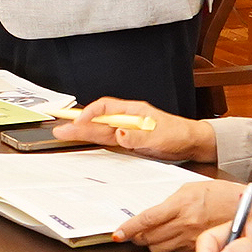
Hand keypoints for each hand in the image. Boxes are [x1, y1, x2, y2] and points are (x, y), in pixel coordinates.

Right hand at [52, 99, 215, 161]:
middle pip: (98, 120)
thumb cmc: (179, 134)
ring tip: (63, 133)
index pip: (105, 108)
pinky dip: (94, 139)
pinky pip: (107, 139)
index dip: (89, 114)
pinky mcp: (129, 141)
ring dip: (82, 132)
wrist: (191, 142)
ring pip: (99, 130)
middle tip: (59, 129)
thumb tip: (119, 134)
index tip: (79, 123)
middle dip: (78, 124)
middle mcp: (127, 118)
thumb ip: (138, 136)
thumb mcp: (159, 136)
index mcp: (133, 110)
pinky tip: (83, 140)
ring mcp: (127, 129)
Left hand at [113, 176, 243, 251]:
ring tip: (151, 236)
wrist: (251, 210)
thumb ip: (173, 201)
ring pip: (159, 248)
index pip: (147, 220)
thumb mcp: (194, 188)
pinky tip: (171, 239)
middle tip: (134, 233)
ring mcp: (191, 239)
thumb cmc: (224, 194)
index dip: (129, 228)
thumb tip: (156, 213)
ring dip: (151, 243)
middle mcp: (185, 224)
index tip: (117, 234)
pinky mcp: (198, 250)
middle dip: (138, 236)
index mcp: (181, 204)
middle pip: (149, 237)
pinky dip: (168, 247)